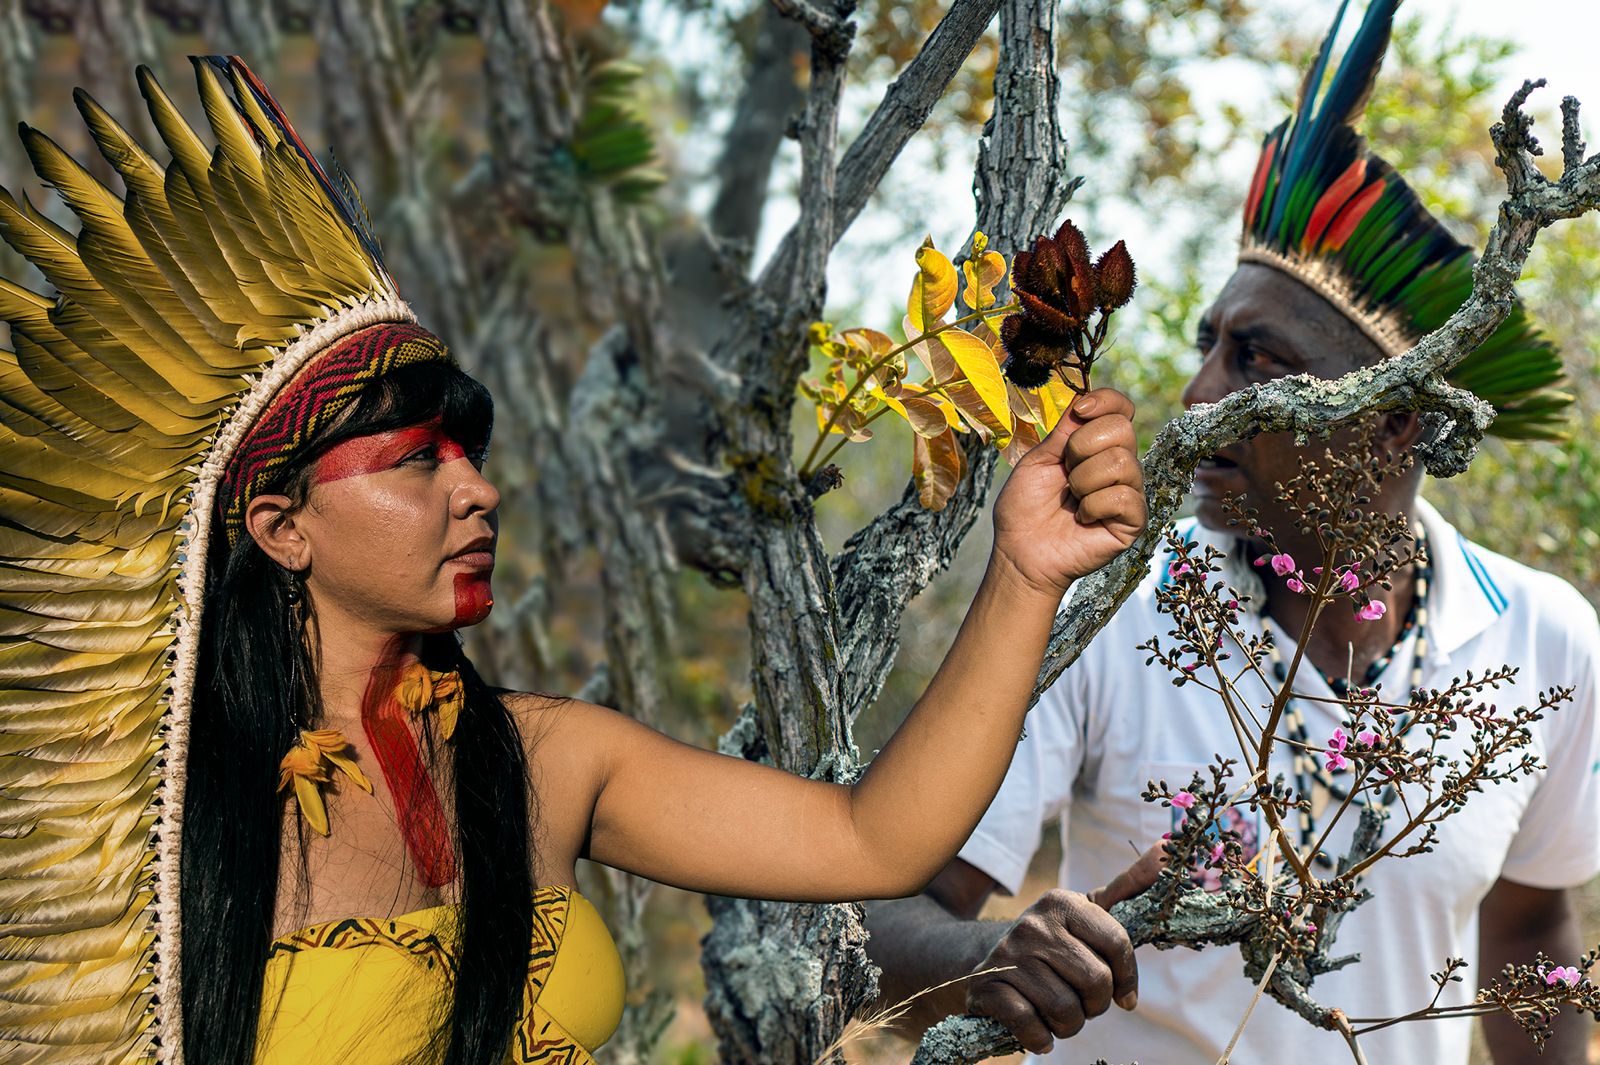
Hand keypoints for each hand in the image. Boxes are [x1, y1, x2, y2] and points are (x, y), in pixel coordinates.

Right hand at [966, 844, 1162, 1054]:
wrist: (991, 962)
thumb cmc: (1056, 944)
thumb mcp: (1088, 913)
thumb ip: (1128, 886)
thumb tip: (1164, 850)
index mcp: (1062, 902)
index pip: (1117, 943)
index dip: (1127, 978)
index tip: (1125, 995)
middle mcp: (1034, 923)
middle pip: (1096, 982)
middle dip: (1096, 1005)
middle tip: (1081, 1001)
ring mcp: (1008, 954)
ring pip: (1066, 1010)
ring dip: (1069, 1025)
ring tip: (1058, 1013)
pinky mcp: (987, 986)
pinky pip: (1031, 1025)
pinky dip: (1040, 1037)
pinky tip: (1037, 1028)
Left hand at [991, 388, 1145, 597]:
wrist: (1020, 553)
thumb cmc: (1025, 509)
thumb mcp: (1038, 460)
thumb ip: (1064, 433)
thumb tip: (1085, 402)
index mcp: (1096, 446)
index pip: (1121, 408)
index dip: (1106, 401)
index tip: (1080, 412)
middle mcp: (1118, 465)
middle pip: (1122, 428)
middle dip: (1081, 446)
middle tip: (1065, 472)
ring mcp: (1128, 492)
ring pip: (1123, 461)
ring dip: (1084, 479)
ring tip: (1072, 499)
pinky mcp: (1133, 521)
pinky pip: (1124, 496)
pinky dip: (1094, 505)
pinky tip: (1082, 518)